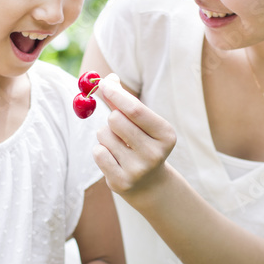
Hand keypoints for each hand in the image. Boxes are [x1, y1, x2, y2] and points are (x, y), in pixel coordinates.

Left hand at [94, 76, 176, 197]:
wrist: (149, 184)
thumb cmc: (143, 142)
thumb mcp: (142, 123)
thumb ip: (126, 101)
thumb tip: (109, 79)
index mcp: (165, 135)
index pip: (135, 110)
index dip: (117, 94)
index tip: (103, 83)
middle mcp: (154, 153)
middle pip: (116, 120)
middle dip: (112, 118)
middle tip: (119, 126)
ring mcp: (137, 170)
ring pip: (104, 135)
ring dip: (105, 135)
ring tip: (119, 145)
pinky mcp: (121, 182)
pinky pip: (98, 152)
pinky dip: (101, 150)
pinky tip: (113, 158)